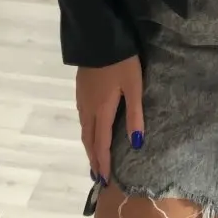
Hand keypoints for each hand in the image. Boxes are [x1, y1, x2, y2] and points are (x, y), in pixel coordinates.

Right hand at [77, 57, 143, 185]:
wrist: (98, 37)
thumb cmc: (121, 61)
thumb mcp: (133, 86)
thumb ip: (135, 114)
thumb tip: (136, 144)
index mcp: (101, 110)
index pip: (101, 143)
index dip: (103, 162)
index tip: (104, 180)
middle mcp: (87, 108)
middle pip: (89, 139)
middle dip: (94, 158)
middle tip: (98, 175)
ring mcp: (81, 98)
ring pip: (83, 128)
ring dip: (89, 145)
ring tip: (94, 157)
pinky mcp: (80, 88)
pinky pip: (82, 117)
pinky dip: (86, 131)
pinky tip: (90, 129)